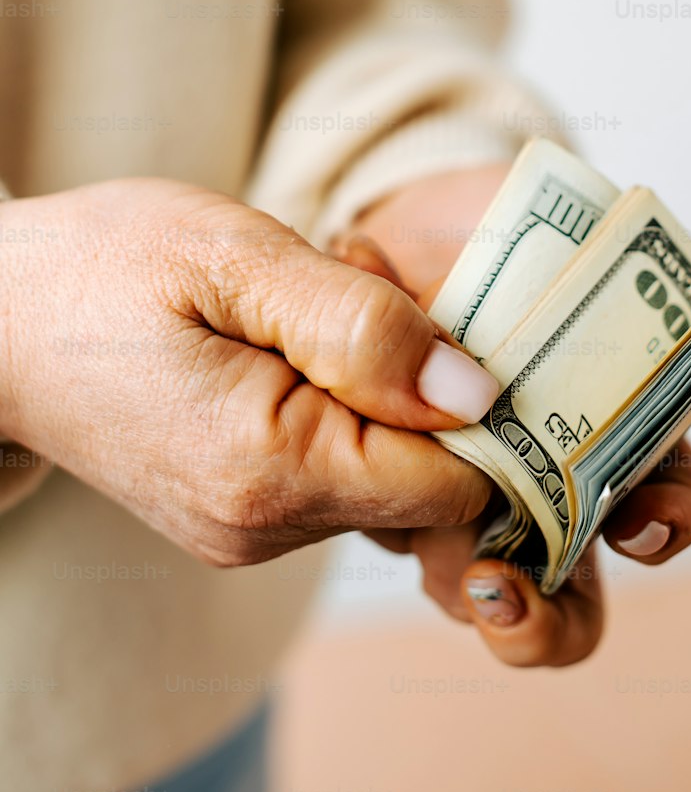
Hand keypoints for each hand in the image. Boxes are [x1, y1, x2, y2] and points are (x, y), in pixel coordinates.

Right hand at [0, 179, 497, 564]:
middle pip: (432, 481)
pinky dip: (349, 406)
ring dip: (387, 388)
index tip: (455, 314)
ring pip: (391, 475)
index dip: (487, 402)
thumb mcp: (235, 257)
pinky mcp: (242, 517)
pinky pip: (343, 471)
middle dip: (432, 383)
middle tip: (360, 283)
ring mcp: (251, 533)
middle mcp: (266, 529)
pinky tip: (298, 340)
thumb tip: (477, 392)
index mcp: (270, 471)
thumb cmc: (102, 266)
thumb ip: (361, 326)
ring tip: (315, 303)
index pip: (459, 482)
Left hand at [343, 165, 690, 666]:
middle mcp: (546, 490)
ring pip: (474, 589)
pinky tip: (383, 455)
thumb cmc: (532, 256)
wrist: (417, 225)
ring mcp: (465, 497)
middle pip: (568, 600)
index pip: (660, 512)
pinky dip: (387, 503)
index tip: (642, 516)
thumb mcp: (620, 266)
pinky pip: (389, 517)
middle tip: (504, 589)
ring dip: (465, 587)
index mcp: (615, 441)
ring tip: (447, 553)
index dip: (662, 527)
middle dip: (547, 618)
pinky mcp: (390, 485)